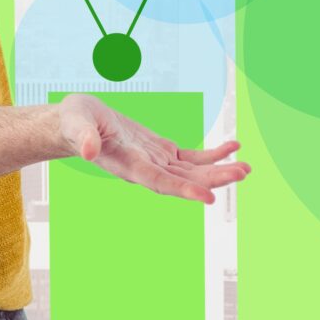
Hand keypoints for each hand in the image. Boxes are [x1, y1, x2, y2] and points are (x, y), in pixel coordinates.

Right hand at [53, 93, 248, 203]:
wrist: (75, 125)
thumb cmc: (73, 123)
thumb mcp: (76, 123)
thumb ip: (83, 137)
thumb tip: (88, 151)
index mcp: (127, 166)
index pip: (159, 182)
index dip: (183, 190)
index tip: (209, 197)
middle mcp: (145, 169)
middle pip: (184, 180)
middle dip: (213, 178)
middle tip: (242, 173)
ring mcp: (156, 162)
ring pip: (192, 171)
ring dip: (219, 170)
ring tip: (246, 168)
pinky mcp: (161, 152)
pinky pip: (191, 158)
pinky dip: (212, 154)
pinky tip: (233, 148)